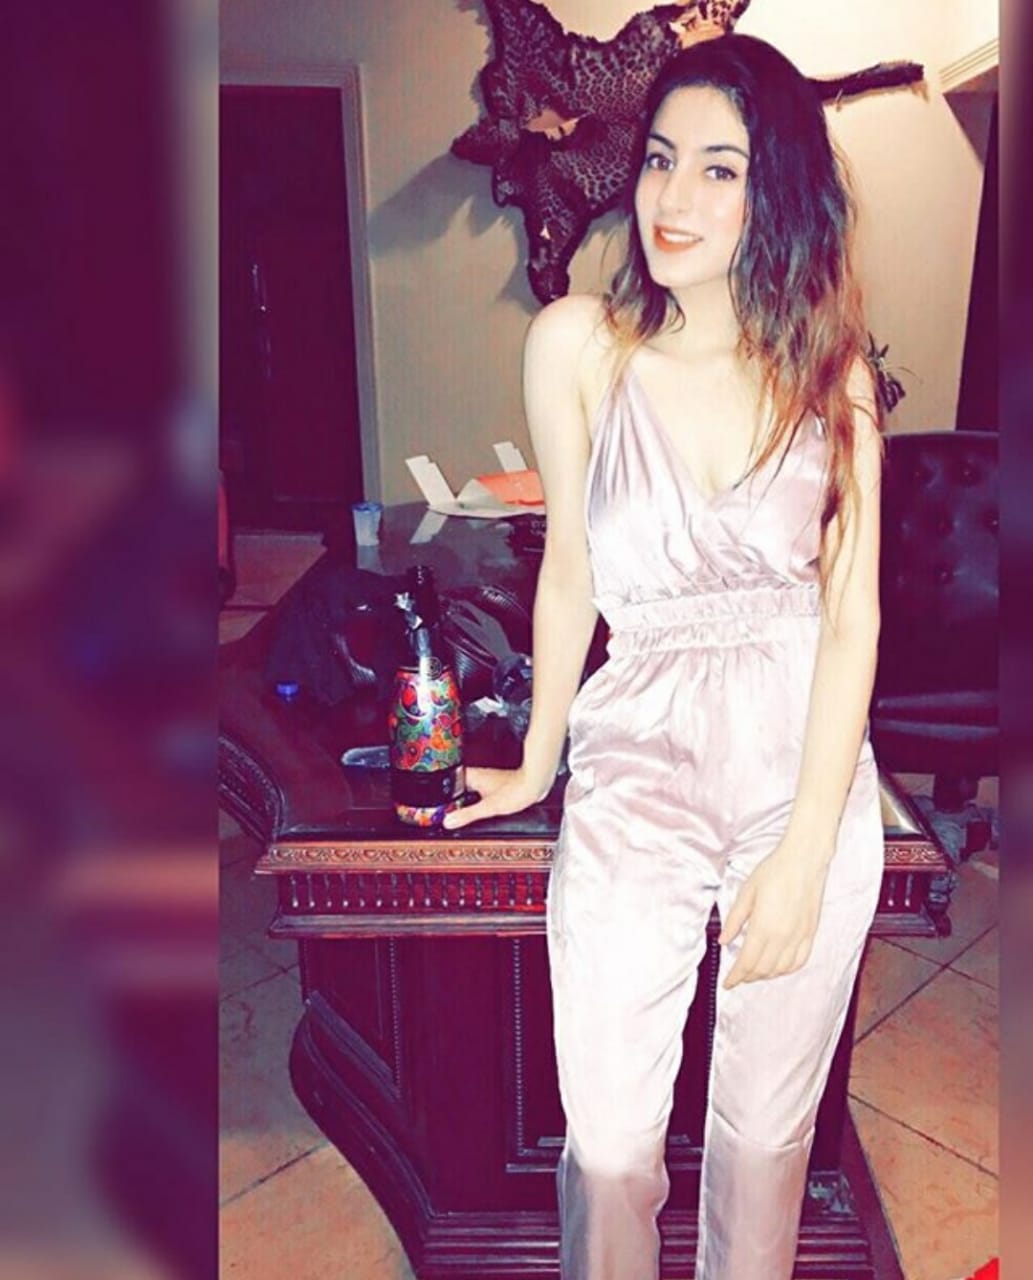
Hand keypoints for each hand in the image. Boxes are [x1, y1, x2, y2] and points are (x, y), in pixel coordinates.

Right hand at [442, 765, 551, 829]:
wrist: (535, 785)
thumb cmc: (517, 791)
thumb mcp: (489, 807)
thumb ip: (468, 814)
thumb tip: (449, 821)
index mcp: (473, 777)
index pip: (450, 779)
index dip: (440, 788)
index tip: (433, 799)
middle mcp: (480, 776)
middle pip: (458, 785)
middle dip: (451, 796)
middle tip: (442, 808)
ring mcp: (488, 780)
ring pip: (469, 788)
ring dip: (463, 797)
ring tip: (457, 810)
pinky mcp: (496, 786)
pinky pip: (479, 792)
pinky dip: (475, 800)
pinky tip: (477, 808)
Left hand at [719, 845, 829, 988]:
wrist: (804, 860)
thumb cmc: (774, 871)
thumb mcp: (746, 892)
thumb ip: (735, 920)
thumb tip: (723, 941)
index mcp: (764, 927)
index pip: (747, 963)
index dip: (735, 977)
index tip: (728, 983)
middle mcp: (783, 937)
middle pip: (763, 969)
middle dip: (748, 977)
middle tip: (737, 977)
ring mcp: (799, 936)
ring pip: (781, 969)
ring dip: (766, 975)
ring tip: (754, 973)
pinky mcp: (811, 933)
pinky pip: (799, 961)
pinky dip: (787, 970)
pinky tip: (779, 968)